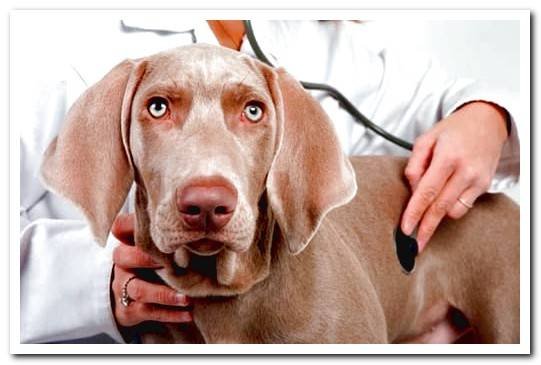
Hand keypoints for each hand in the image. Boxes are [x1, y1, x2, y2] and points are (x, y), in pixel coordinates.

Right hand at [110, 213, 191, 327]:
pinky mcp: (129, 309)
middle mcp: (121, 264)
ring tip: (187, 298)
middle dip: (147, 260)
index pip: (121, 228)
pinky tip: (188, 313)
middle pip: (123, 257)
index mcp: (127, 242)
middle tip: (173, 264)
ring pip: (138, 289)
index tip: (159, 234)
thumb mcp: (155, 244)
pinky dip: (169, 314)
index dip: (134, 229)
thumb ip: (165, 231)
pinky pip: (148, 312)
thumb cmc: (153, 262)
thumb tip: (188, 215)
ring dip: (164, 295)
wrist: (134, 295)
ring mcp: (123, 287)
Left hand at [401, 102, 507, 251]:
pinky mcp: (485, 185)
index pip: (427, 192)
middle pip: (440, 208)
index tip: (406, 229)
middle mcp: (465, 171)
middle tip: (413, 245)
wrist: (487, 121)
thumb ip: (415, 164)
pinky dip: (450, 208)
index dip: (415, 213)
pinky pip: (464, 207)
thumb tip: (412, 189)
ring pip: (453, 211)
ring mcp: (478, 180)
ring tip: (425, 214)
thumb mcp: (426, 139)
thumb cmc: (453, 130)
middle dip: (425, 228)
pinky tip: (442, 202)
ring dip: (437, 216)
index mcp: (447, 157)